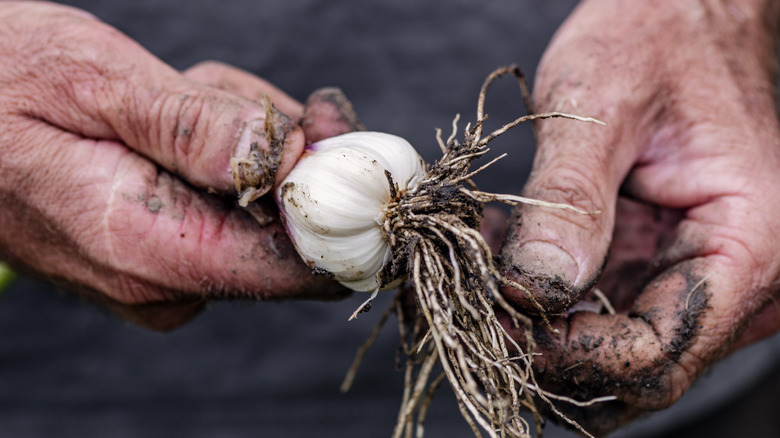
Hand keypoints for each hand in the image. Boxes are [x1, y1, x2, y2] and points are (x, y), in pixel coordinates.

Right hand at [0, 2, 347, 330]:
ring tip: (165, 101)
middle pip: (290, 225)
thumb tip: (286, 157)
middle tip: (213, 90)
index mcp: (153, 254)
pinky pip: (231, 203)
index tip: (332, 128)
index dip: (335, 198)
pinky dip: (220, 151)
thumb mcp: (92, 83)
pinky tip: (165, 121)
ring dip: (239, 137)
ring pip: (263, 204)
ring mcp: (167, 272)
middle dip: (275, 144)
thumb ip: (194, 127)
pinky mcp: (165, 252)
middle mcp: (167, 283)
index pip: (299, 266)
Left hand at [499, 0, 779, 432]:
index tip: (501, 321)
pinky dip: (550, 302)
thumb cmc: (657, 36)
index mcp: (748, 243)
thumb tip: (536, 288)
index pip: (660, 352)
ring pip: (616, 350)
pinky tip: (505, 261)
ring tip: (483, 280)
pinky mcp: (660, 264)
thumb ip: (571, 199)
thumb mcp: (603, 104)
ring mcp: (696, 275)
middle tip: (478, 308)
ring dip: (543, 331)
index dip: (573, 355)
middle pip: (639, 368)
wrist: (680, 12)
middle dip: (551, 351)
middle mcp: (736, 276)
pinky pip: (605, 312)